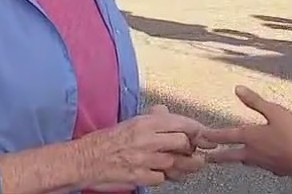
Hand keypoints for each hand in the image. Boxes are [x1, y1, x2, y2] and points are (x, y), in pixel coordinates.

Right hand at [73, 107, 205, 190]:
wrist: (85, 159)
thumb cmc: (108, 140)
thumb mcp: (132, 122)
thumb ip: (153, 118)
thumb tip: (168, 113)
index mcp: (146, 123)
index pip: (182, 124)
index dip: (198, 131)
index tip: (206, 137)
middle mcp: (147, 140)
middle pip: (184, 143)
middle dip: (191, 149)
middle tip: (193, 151)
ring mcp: (144, 160)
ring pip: (176, 163)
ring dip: (183, 165)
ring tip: (187, 165)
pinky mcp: (139, 177)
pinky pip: (162, 178)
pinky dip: (164, 177)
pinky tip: (162, 173)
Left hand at [203, 86, 291, 185]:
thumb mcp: (275, 112)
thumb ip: (255, 101)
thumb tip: (238, 89)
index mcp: (251, 137)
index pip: (226, 136)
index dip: (212, 135)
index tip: (201, 136)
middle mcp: (253, 152)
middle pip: (229, 156)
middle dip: (216, 156)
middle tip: (206, 157)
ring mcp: (263, 163)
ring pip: (243, 161)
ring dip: (233, 158)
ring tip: (229, 156)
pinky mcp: (274, 169)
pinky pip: (259, 164)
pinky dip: (254, 161)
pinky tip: (259, 158)